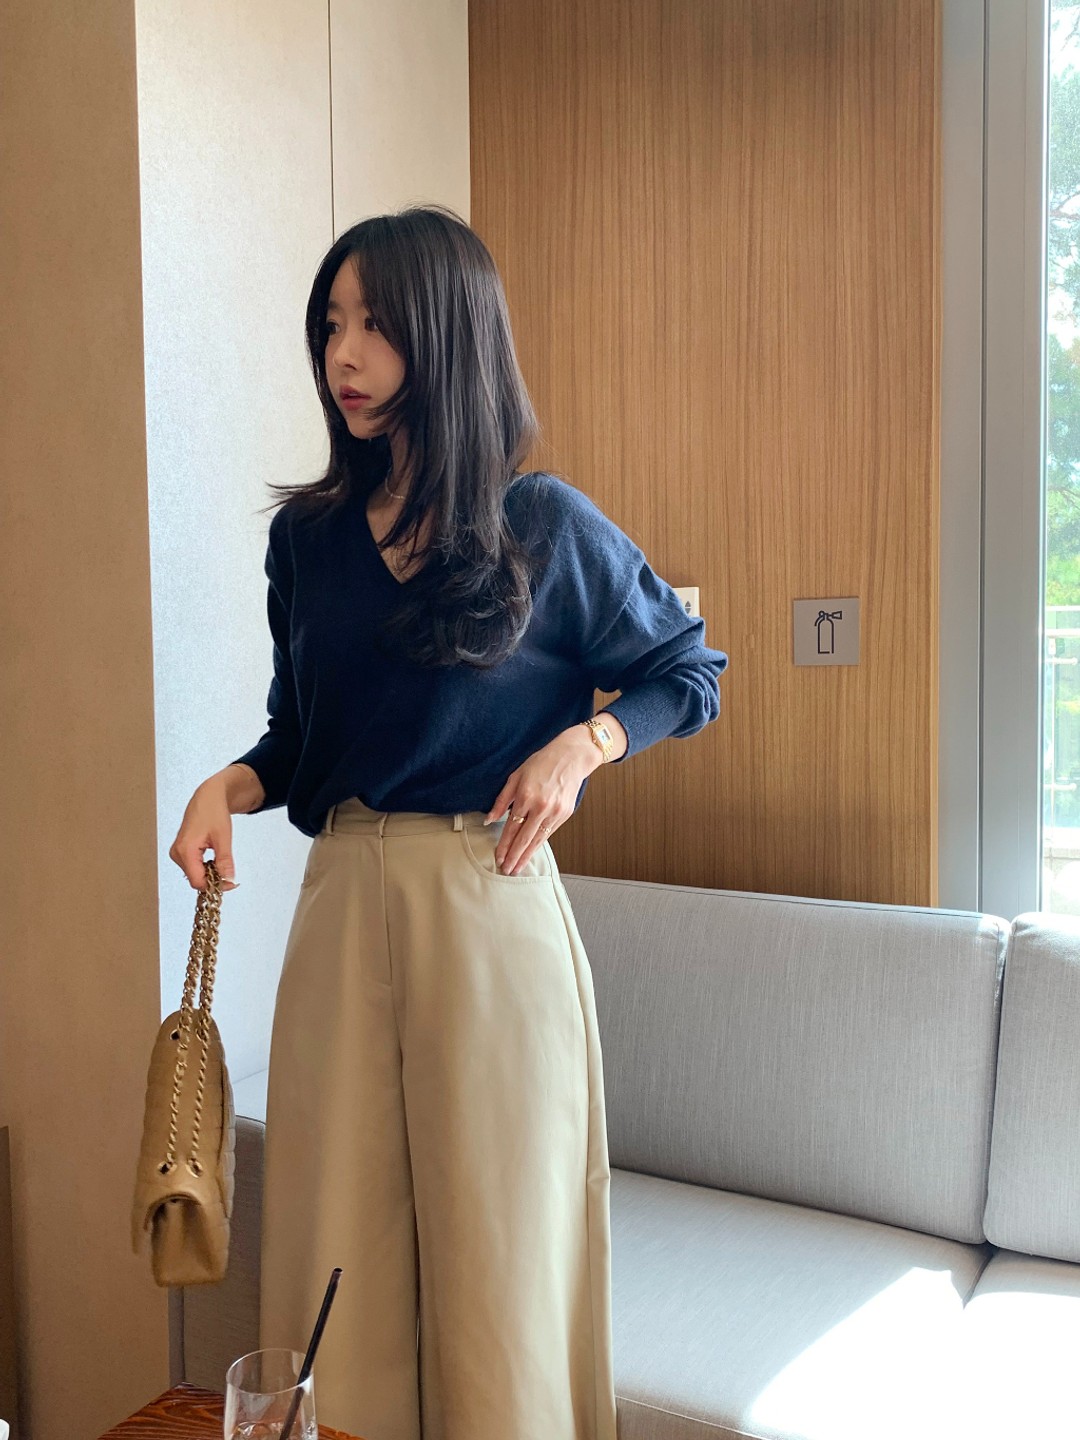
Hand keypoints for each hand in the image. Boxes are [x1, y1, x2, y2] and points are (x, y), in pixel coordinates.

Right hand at [169, 773, 243, 892]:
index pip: (197, 881)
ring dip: (209, 874)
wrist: (207, 797)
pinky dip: (205, 868)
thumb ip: (224, 860)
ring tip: (222, 862)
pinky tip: (214, 860)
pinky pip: (193, 867)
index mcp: (185, 850)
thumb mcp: (223, 837)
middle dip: (213, 880)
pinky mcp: (180, 851)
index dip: (215, 886)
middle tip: (230, 873)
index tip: (230, 883)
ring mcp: (177, 852)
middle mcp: (177, 853)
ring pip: (194, 874)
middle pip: (195, 879)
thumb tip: (228, 879)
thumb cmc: (213, 811)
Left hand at [484, 725, 602, 874]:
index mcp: (526, 796)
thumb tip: (489, 820)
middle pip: (524, 838)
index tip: (498, 857)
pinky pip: (549, 833)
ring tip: (518, 868)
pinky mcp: (565, 814)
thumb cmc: (541, 763)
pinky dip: (539, 844)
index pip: (511, 827)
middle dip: (514, 856)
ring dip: (527, 855)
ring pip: (538, 839)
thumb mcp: (516, 776)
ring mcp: (555, 811)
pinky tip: (532, 852)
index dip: (504, 845)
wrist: (571, 757)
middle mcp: (541, 806)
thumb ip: (501, 800)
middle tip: (506, 870)